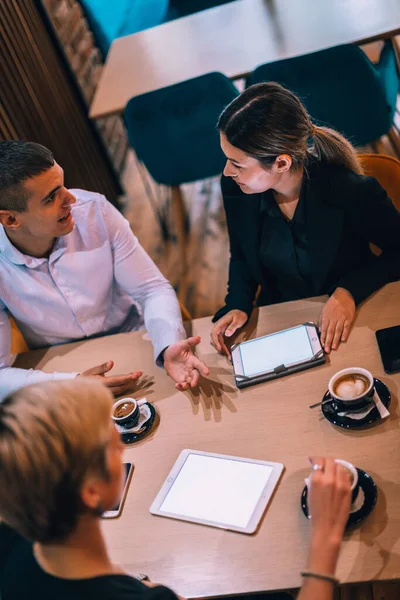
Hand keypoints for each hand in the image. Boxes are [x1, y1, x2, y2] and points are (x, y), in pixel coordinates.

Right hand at [80, 361, 141, 396]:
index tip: (136, 374)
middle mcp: (107, 390)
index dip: (128, 378)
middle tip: (140, 373)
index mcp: (102, 383)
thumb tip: (112, 363)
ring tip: (137, 375)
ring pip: (122, 389)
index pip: (117, 380)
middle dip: (132, 379)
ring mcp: (108, 394)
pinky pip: (120, 390)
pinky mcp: (109, 395)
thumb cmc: (86, 378)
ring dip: (130, 382)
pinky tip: (131, 380)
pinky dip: (126, 385)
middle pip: (122, 385)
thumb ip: (102, 367)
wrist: (79, 389)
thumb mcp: (92, 370)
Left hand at [164, 337, 209, 390]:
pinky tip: (177, 385)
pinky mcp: (180, 379)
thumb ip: (190, 342)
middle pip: (196, 376)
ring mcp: (186, 375)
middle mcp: (191, 369)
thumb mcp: (182, 344)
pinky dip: (180, 387)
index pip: (200, 365)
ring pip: (189, 382)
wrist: (168, 355)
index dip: (204, 368)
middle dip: (195, 380)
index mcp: (193, 360)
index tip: (207, 372)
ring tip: (183, 385)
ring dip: (187, 385)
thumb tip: (199, 337)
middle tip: (193, 384)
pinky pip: (182, 385)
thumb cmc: (177, 349)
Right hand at [210, 310, 247, 356]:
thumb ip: (232, 327)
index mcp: (220, 323)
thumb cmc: (239, 314)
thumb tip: (226, 334)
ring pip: (217, 341)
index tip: (219, 348)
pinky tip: (226, 350)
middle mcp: (218, 327)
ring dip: (221, 348)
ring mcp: (220, 330)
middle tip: (226, 354)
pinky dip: (223, 346)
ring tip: (227, 355)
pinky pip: (220, 340)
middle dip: (220, 347)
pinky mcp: (222, 333)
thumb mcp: (237, 320)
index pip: (214, 333)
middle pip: (215, 339)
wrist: (240, 311)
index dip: (216, 341)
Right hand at [307, 457, 350, 573]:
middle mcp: (330, 478)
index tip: (313, 461)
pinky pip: (346, 476)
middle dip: (325, 461)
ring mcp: (341, 484)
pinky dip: (341, 474)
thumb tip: (318, 471)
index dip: (315, 459)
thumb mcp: (310, 491)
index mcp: (317, 479)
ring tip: (331, 471)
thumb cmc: (315, 511)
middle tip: (322, 466)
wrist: (327, 527)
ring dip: (334, 466)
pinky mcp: (349, 490)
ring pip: (339, 466)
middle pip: (330, 461)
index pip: (318, 461)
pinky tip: (338, 478)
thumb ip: (314, 479)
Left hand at [319, 288, 354, 352]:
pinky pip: (346, 327)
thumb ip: (322, 320)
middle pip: (330, 332)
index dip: (323, 338)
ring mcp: (342, 318)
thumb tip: (321, 330)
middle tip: (327, 350)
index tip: (322, 345)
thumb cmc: (333, 303)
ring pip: (338, 331)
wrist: (344, 296)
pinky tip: (343, 339)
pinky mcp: (349, 318)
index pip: (324, 329)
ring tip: (334, 347)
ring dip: (336, 340)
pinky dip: (345, 333)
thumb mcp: (324, 310)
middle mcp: (334, 318)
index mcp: (326, 316)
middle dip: (328, 341)